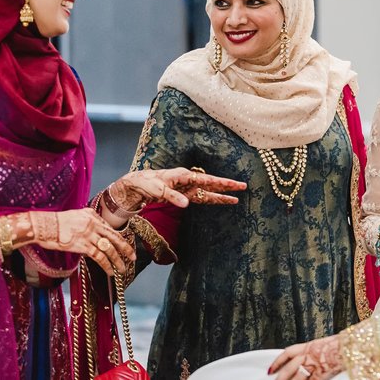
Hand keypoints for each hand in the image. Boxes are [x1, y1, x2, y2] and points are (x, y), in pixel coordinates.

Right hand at [26, 209, 135, 276]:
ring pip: (109, 249)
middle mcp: (93, 224)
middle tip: (133, 256)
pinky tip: (110, 271)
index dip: (119, 239)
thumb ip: (87, 222)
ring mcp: (89, 234)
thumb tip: (95, 231)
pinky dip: (107, 265)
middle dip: (126, 249)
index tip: (126, 246)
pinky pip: (99, 257)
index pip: (110, 229)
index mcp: (92, 216)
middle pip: (114, 238)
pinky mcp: (82, 245)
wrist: (43, 225)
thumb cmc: (55, 223)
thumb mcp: (75, 217)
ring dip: (118, 260)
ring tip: (123, 269)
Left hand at [109, 167, 246, 211]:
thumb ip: (172, 197)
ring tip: (237, 198)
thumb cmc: (145, 183)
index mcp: (183, 175)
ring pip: (209, 191)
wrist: (136, 184)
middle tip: (244, 186)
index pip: (206, 179)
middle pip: (211, 183)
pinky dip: (212, 199)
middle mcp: (188, 179)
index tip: (233, 184)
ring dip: (222, 195)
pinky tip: (222, 200)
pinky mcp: (184, 194)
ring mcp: (187, 188)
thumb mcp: (157, 190)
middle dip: (227, 186)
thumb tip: (187, 204)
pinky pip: (201, 198)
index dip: (220, 182)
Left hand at [268, 335, 341, 379]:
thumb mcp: (323, 345)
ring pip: (298, 378)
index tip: (271, 369)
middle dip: (281, 376)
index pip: (287, 353)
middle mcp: (308, 356)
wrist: (350, 347)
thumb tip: (303, 360)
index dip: (277, 362)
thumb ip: (312, 352)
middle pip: (289, 368)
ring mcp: (314, 366)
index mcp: (307, 346)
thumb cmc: (340, 345)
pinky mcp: (321, 375)